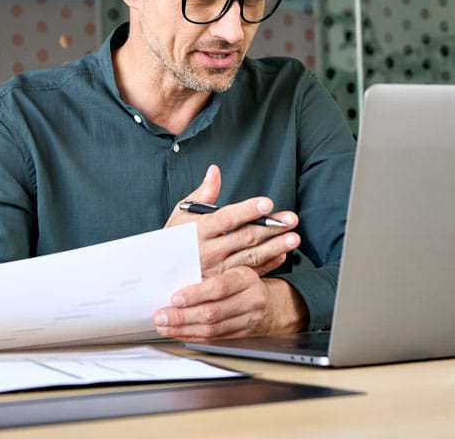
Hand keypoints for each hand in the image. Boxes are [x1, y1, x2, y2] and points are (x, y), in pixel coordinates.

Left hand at [153, 271, 307, 340]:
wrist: (270, 304)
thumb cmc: (243, 283)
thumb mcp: (233, 270)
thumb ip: (210, 273)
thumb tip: (175, 278)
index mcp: (245, 278)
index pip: (219, 287)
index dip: (195, 294)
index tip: (175, 297)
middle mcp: (251, 299)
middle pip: (213, 312)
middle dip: (182, 316)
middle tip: (161, 316)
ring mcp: (249, 320)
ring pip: (213, 329)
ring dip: (184, 329)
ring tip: (165, 326)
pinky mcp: (243, 336)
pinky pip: (215, 339)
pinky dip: (194, 337)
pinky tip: (180, 333)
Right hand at [164, 164, 299, 277]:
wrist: (160, 275)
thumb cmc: (173, 239)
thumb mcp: (181, 214)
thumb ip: (203, 193)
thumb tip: (215, 170)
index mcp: (198, 230)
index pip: (226, 218)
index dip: (247, 210)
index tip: (267, 203)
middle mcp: (208, 251)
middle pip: (244, 237)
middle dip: (270, 227)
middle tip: (292, 219)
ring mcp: (217, 270)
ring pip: (251, 257)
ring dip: (275, 247)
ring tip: (294, 238)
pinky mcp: (223, 283)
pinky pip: (249, 274)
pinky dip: (268, 265)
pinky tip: (282, 255)